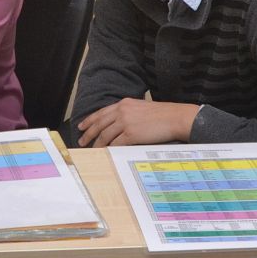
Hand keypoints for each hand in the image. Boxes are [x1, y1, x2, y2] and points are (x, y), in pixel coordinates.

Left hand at [77, 98, 200, 147]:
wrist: (175, 117)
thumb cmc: (163, 114)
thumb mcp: (142, 108)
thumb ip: (129, 113)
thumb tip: (119, 124)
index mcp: (124, 104)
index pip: (102, 112)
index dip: (90, 120)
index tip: (82, 126)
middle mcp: (122, 111)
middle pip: (99, 124)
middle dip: (88, 133)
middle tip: (81, 140)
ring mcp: (126, 122)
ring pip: (105, 135)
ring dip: (97, 144)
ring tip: (92, 150)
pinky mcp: (131, 134)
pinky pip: (115, 144)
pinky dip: (109, 149)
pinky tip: (105, 153)